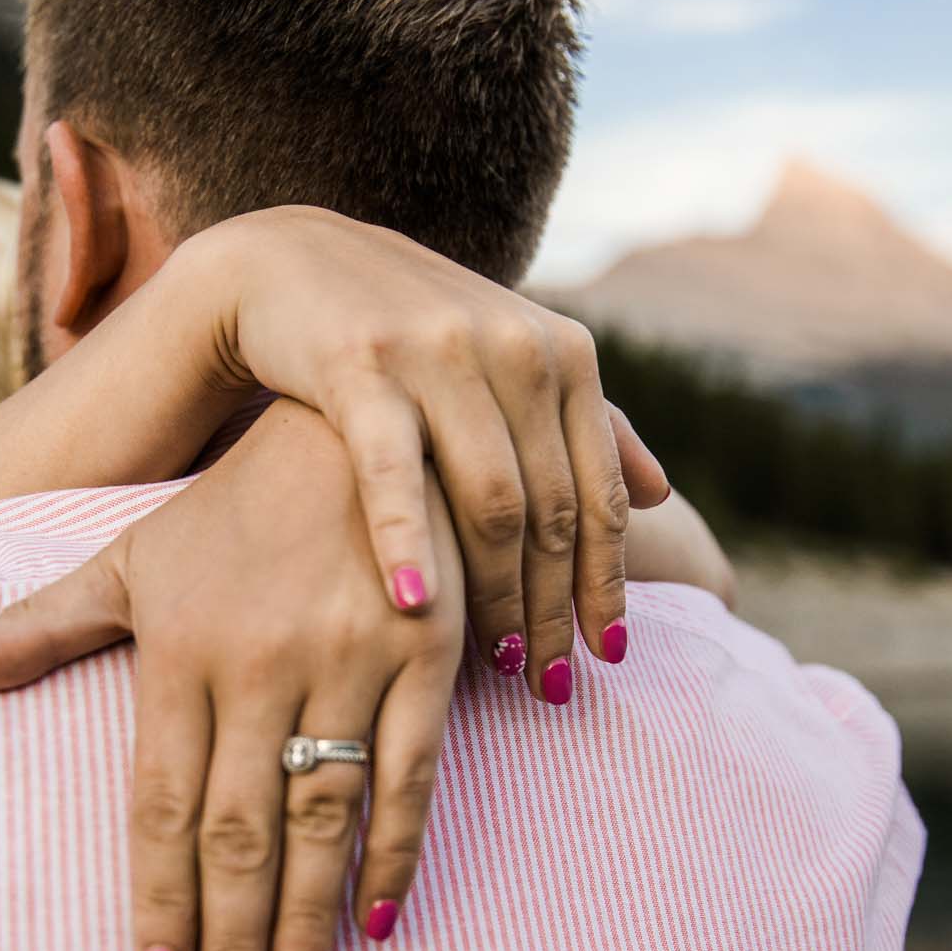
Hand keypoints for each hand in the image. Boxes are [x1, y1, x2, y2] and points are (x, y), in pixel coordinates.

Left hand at [0, 402, 464, 950]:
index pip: (162, 805)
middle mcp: (263, 662)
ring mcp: (350, 661)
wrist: (360, 427)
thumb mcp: (129, 559)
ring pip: (323, 816)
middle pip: (239, 830)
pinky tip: (377, 921)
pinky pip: (411, 775)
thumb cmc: (233, 511)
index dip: (158, 902)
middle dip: (227, 938)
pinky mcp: (426, 657)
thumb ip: (40, 627)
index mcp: (183, 649)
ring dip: (305, 918)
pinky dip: (396, 851)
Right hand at [181, 207, 667, 697]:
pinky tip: (417, 607)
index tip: (609, 656)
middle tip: (550, 686)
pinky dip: (408, 542)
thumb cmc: (408, 335)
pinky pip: (393, 472)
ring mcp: (438, 353)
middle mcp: (514, 348)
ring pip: (490, 501)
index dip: (608, 583)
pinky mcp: (359, 363)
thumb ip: (586, 426)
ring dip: (498, 595)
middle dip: (554, 609)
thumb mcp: (508, 366)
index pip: (603, 493)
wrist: (287, 264)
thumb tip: (664, 494)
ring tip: (495, 666)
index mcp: (564, 353)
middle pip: (554, 511)